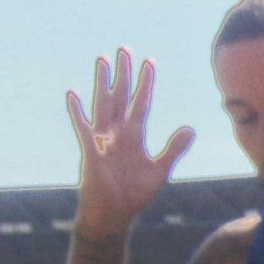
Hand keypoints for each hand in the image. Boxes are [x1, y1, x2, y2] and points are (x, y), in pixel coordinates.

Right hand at [65, 49, 192, 236]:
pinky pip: (83, 128)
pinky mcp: (91, 151)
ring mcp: (103, 140)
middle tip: (125, 49)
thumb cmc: (134, 194)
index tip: (150, 62)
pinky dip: (78, 112)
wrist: (114, 214)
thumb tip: (191, 128)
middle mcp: (118, 133)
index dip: (146, 84)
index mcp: (135, 136)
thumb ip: (174, 149)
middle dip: (125, 74)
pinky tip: (73, 94)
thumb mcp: (160, 170)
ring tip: (103, 60)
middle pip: (122, 96)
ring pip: (104, 104)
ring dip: (104, 83)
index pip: (142, 103)